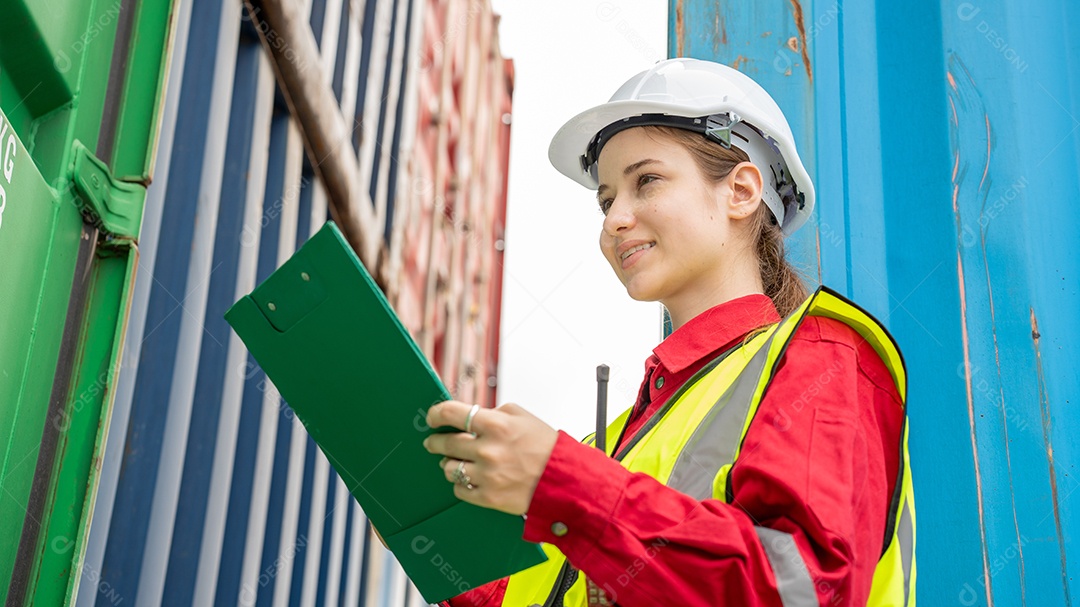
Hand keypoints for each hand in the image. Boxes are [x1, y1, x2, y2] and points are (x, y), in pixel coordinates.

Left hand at [422, 400, 558, 514]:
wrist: (564, 479)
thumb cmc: (544, 446)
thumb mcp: (521, 416)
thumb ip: (493, 413)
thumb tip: (468, 416)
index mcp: (496, 424)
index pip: (451, 413)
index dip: (436, 414)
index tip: (432, 418)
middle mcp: (488, 449)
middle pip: (445, 443)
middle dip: (436, 442)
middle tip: (433, 442)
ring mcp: (487, 475)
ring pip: (449, 468)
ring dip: (450, 463)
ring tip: (457, 462)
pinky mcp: (488, 497)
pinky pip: (459, 489)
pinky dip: (462, 483)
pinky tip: (470, 478)